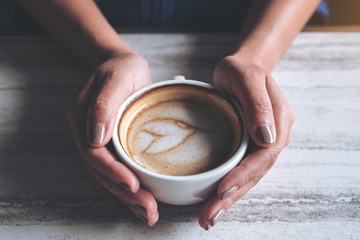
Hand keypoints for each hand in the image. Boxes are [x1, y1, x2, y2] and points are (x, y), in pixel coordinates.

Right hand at [66, 53, 158, 225]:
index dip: (113, 172)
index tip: (134, 185)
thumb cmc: (122, 69)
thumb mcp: (116, 77)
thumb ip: (104, 103)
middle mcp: (86, 135)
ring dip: (127, 197)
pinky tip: (140, 202)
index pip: (95, 153)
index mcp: (82, 118)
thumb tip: (96, 136)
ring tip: (148, 212)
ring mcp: (96, 142)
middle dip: (124, 192)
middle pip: (101, 171)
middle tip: (148, 208)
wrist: (123, 67)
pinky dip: (127, 189)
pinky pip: (115, 171)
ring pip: (108, 176)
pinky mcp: (110, 146)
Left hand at [198, 55, 294, 229]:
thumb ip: (257, 103)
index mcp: (278, 120)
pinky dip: (229, 187)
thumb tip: (265, 137)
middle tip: (210, 215)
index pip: (264, 155)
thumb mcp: (246, 77)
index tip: (223, 189)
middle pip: (255, 172)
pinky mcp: (249, 146)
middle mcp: (273, 136)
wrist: (242, 67)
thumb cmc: (242, 69)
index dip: (244, 174)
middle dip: (233, 195)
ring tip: (209, 216)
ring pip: (248, 177)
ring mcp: (262, 143)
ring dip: (229, 198)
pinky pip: (241, 170)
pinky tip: (215, 201)